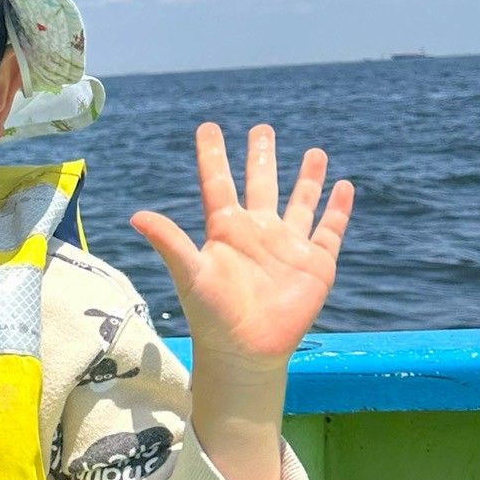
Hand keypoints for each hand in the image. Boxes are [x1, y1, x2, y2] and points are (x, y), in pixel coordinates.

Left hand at [132, 124, 352, 372]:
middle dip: (262, 156)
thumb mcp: (190, 274)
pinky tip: (344, 186)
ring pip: (301, 202)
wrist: (246, 352)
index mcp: (227, 229)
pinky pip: (330, 230)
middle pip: (261, 184)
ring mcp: (288, 246)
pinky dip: (338, 209)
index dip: (214, 155)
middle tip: (262, 128)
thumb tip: (135, 215)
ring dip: (308, 178)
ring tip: (315, 151)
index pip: (218, 182)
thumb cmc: (212, 316)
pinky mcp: (316, 264)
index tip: (208, 126)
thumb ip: (169, 242)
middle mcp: (258, 232)